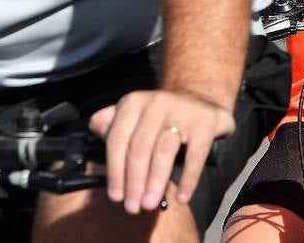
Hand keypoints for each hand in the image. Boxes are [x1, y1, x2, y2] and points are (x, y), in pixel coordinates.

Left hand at [89, 89, 234, 214]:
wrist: (201, 96)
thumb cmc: (161, 114)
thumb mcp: (133, 112)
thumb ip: (111, 122)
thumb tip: (98, 132)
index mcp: (133, 103)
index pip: (118, 140)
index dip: (115, 171)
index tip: (116, 196)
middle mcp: (156, 102)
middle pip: (140, 147)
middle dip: (134, 181)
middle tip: (133, 206)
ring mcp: (182, 110)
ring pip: (164, 150)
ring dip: (155, 182)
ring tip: (150, 203)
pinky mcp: (205, 121)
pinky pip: (195, 155)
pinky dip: (188, 179)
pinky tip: (182, 197)